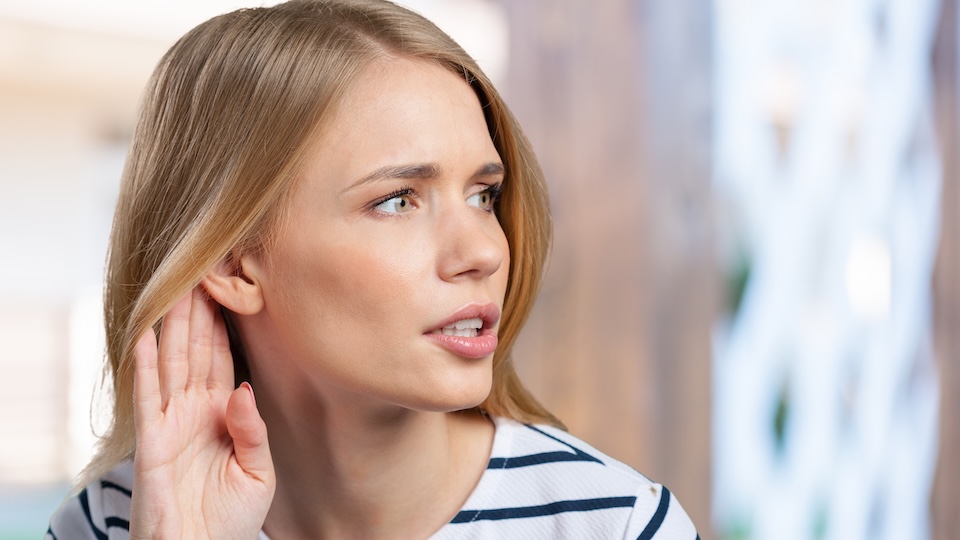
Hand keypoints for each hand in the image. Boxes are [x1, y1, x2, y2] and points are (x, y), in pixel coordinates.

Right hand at [129, 288, 275, 538]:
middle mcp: (196, 411)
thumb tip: (239, 389)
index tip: (231, 286)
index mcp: (223, 415)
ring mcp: (172, 423)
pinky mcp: (152, 441)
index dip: (226, 324)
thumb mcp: (257, 471)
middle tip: (205, 268)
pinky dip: (145, 365)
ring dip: (175, 325)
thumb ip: (251, 430)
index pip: (223, 358)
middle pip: (197, 350)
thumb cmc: (231, 519)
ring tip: (178, 286)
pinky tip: (145, 334)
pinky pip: (148, 396)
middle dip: (201, 311)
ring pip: (173, 362)